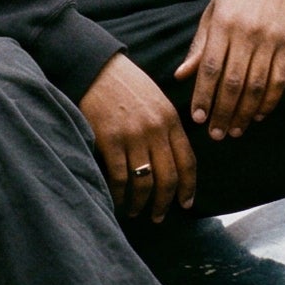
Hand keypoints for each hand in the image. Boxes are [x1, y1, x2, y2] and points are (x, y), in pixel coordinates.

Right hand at [79, 54, 195, 221]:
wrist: (95, 68)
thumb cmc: (124, 84)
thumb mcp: (156, 99)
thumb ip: (165, 126)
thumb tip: (170, 159)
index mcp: (171, 119)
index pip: (187, 161)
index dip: (188, 187)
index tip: (186, 203)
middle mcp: (155, 129)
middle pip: (168, 176)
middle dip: (165, 202)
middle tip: (159, 216)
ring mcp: (133, 135)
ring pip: (145, 181)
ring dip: (142, 203)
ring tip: (136, 211)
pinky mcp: (110, 139)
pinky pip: (120, 177)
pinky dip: (120, 194)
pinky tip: (118, 201)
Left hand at [175, 0, 284, 139]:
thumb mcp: (212, 12)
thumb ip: (199, 46)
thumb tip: (180, 76)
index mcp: (223, 24)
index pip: (210, 68)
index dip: (203, 96)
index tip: (197, 119)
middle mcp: (247, 33)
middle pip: (233, 82)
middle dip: (223, 112)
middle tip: (216, 134)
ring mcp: (271, 39)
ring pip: (257, 85)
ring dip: (245, 112)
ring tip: (235, 130)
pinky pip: (279, 79)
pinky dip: (270, 101)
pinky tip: (258, 115)